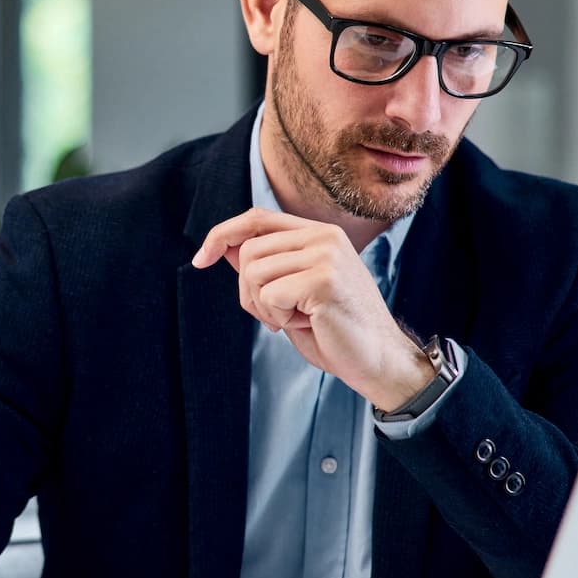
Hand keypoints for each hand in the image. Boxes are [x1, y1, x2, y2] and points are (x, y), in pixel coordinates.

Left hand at [191, 207, 433, 410]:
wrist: (377, 360)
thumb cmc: (334, 330)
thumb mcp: (292, 293)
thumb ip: (264, 266)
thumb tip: (223, 245)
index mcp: (319, 233)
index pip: (257, 218)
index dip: (222, 234)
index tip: (200, 258)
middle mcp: (324, 236)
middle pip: (248, 251)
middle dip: (248, 291)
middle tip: (278, 315)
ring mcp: (326, 255)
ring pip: (253, 272)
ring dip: (264, 307)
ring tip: (297, 318)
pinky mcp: (323, 279)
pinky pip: (268, 294)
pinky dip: (277, 317)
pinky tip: (306, 324)